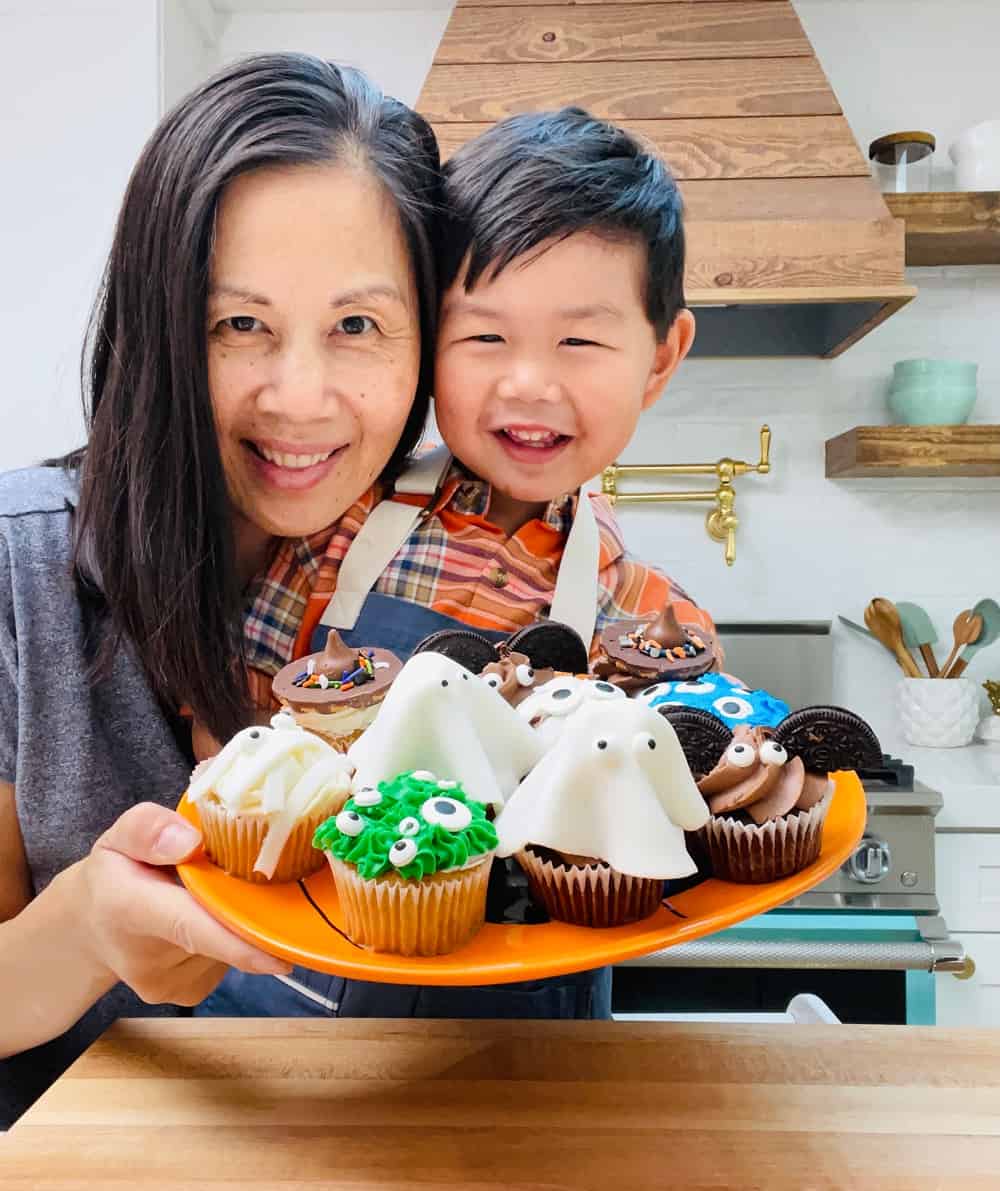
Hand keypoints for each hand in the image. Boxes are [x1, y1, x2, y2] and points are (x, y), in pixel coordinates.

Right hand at [72, 802, 291, 1005]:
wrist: (90, 929)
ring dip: (235, 918)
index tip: (281, 954)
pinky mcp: (189, 994)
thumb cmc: (114, 874)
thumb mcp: (119, 836)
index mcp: (131, 909)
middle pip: (222, 933)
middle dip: (249, 907)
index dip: (239, 942)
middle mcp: (148, 959)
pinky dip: (230, 937)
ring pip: (231, 944)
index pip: (190, 927)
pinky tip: (206, 921)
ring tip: (207, 897)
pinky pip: (229, 959)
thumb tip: (191, 841)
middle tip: (252, 877)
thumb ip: (148, 829)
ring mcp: (170, 985)